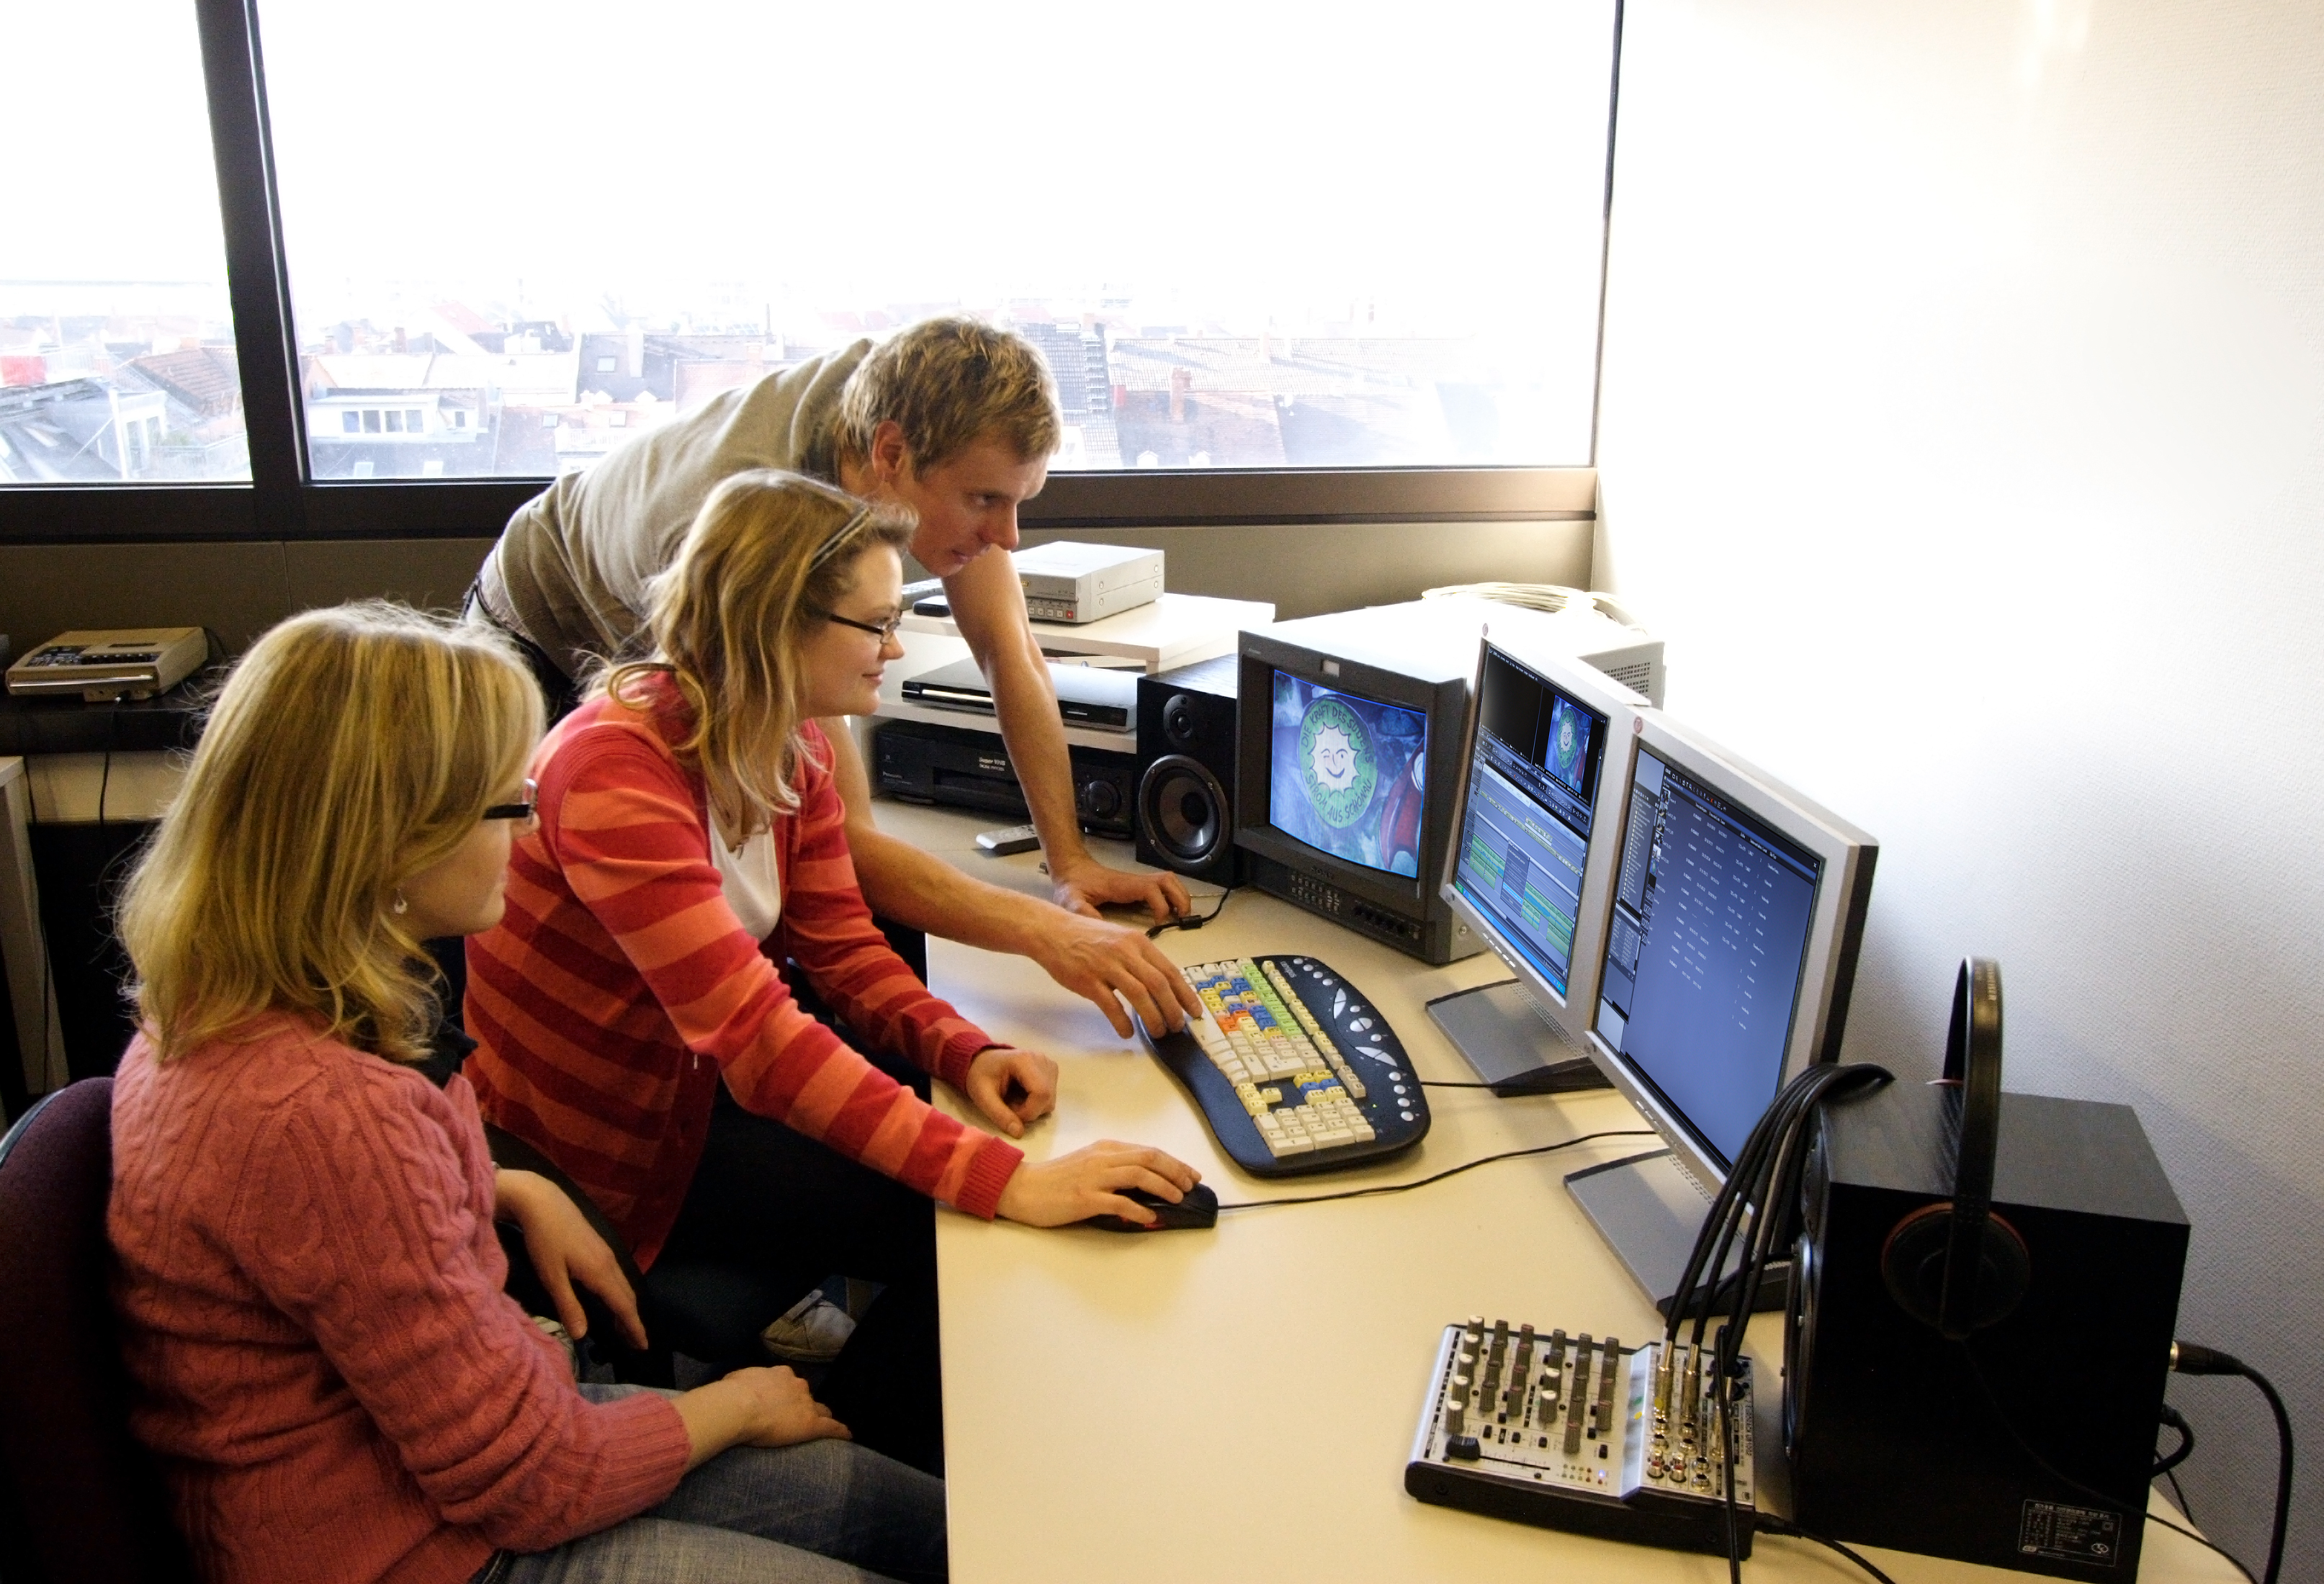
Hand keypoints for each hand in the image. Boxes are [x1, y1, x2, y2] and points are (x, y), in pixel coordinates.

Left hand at [494, 1169, 648, 1349]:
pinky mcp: (599, 1246)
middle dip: (632, 1320)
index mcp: (599, 1272)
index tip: (644, 1346)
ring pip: (623, 1284)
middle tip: (636, 1343)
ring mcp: (605, 1252)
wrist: (542, 1201)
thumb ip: (568, 1305)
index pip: (623, 1306)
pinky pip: (617, 1276)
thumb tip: (582, 1336)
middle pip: (627, 1296)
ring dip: (626, 1307)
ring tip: (624, 1326)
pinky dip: (619, 1293)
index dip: (633, 1327)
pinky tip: (610, 1297)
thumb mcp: (551, 1276)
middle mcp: (609, 1262)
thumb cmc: (543, 1240)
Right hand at [676, 1365, 848, 1469]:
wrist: (740, 1405)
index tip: (784, 1401)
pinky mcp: (812, 1424)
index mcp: (780, 1375)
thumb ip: (745, 1382)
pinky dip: (839, 1431)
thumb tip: (739, 1385)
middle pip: (807, 1396)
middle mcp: (797, 1386)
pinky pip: (832, 1427)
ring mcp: (807, 1404)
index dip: (788, 1393)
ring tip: (823, 1426)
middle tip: (797, 1416)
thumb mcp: (737, 1380)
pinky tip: (847, 1435)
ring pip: (821, 1410)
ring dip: (820, 1417)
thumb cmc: (733, 1392)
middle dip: (804, 1404)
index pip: (790, 1384)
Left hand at [965, 1045, 1056, 1137]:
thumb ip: (999, 1114)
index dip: (1028, 1112)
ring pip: (1050, 1101)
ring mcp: (1049, 1065)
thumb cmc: (980, 1075)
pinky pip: (1050, 1097)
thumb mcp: (982, 1096)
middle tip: (1008, 1107)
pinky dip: (1036, 1104)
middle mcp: (1042, 1060)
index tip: (1009, 1113)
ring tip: (1013, 1101)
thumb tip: (1019, 1134)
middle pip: (1047, 1099)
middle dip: (1029, 1112)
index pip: (1041, 1093)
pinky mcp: (1051, 1071)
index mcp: (1025, 1060)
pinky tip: (1022, 1096)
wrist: (982, 1059)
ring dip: (1032, 1109)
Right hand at [994, 1140, 1199, 1227]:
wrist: (1023, 1188)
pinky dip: (1138, 1209)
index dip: (1174, 1162)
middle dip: (1175, 1171)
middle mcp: (1103, 1159)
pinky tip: (1150, 1216)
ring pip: (1139, 1175)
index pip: (1148, 1151)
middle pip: (1149, 1158)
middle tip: (1191, 1185)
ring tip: (1178, 1198)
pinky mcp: (1085, 1198)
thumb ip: (1115, 1168)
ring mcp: (1094, 1178)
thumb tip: (1146, 1182)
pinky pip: (1118, 1202)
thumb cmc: (1055, 1179)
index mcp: (1105, 1149)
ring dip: (1163, 1187)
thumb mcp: (1088, 1163)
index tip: (1190, 1174)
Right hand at [1024, 908, 1203, 1038]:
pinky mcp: (1088, 981)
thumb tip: (1161, 985)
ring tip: (1158, 1032)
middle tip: (1177, 1026)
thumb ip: (1140, 959)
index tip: (1194, 1010)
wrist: (1052, 931)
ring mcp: (1106, 966)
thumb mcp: (1120, 939)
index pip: (1170, 970)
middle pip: (1159, 984)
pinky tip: (1127, 1032)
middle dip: (1172, 1010)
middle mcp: (1126, 953)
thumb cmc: (1086, 937)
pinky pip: (1111, 1005)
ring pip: (1139, 995)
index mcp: (1138, 942)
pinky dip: (1122, 1021)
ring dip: (1153, 1018)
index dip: (1185, 993)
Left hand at [1048, 853, 1190, 924]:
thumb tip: (1102, 929)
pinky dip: (1172, 896)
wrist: (1071, 868)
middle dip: (1179, 898)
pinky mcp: (1137, 885)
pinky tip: (1170, 912)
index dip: (1161, 905)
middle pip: (1168, 881)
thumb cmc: (1072, 885)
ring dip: (1179, 896)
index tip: (1159, 923)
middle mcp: (1134, 881)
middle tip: (1181, 919)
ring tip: (1181, 916)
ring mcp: (1137, 881)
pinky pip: (1163, 886)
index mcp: (1122, 885)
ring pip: (1169, 881)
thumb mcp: (1071, 900)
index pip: (1151, 890)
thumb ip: (1082, 912)